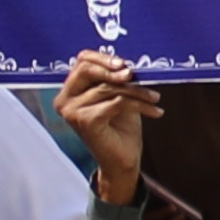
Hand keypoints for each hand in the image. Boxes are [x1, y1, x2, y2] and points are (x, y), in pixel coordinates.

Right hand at [57, 51, 150, 203]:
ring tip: (155, 98)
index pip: (81, 62)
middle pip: (87, 70)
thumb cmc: (120, 129)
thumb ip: (116, 80)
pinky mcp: (86, 121)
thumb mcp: (118, 97)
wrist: (122, 161)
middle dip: (115, 70)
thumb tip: (127, 63)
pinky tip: (155, 111)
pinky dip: (140, 104)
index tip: (125, 63)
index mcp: (69, 92)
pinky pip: (117, 102)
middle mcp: (65, 101)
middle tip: (136, 75)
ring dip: (138, 91)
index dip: (103, 58)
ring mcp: (72, 112)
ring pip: (108, 88)